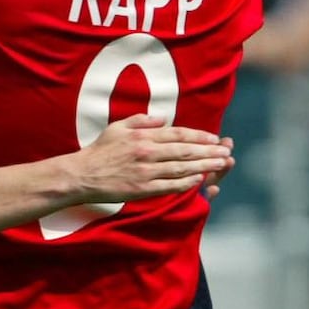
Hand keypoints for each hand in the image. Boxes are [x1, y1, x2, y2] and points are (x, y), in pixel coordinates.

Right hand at [68, 116, 233, 204]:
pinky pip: (170, 186)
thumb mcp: (118, 127)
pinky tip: (200, 180)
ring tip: (220, 164)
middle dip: (208, 151)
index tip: (214, 138)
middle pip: (185, 150)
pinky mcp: (143, 189)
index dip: (199, 136)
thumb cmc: (99, 151)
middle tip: (226, 152)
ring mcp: (146, 172)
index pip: (177, 134)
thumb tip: (162, 119)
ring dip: (204, 165)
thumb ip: (141, 120)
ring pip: (182, 168)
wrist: (82, 175)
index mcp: (143, 136)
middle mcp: (147, 152)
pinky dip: (187, 183)